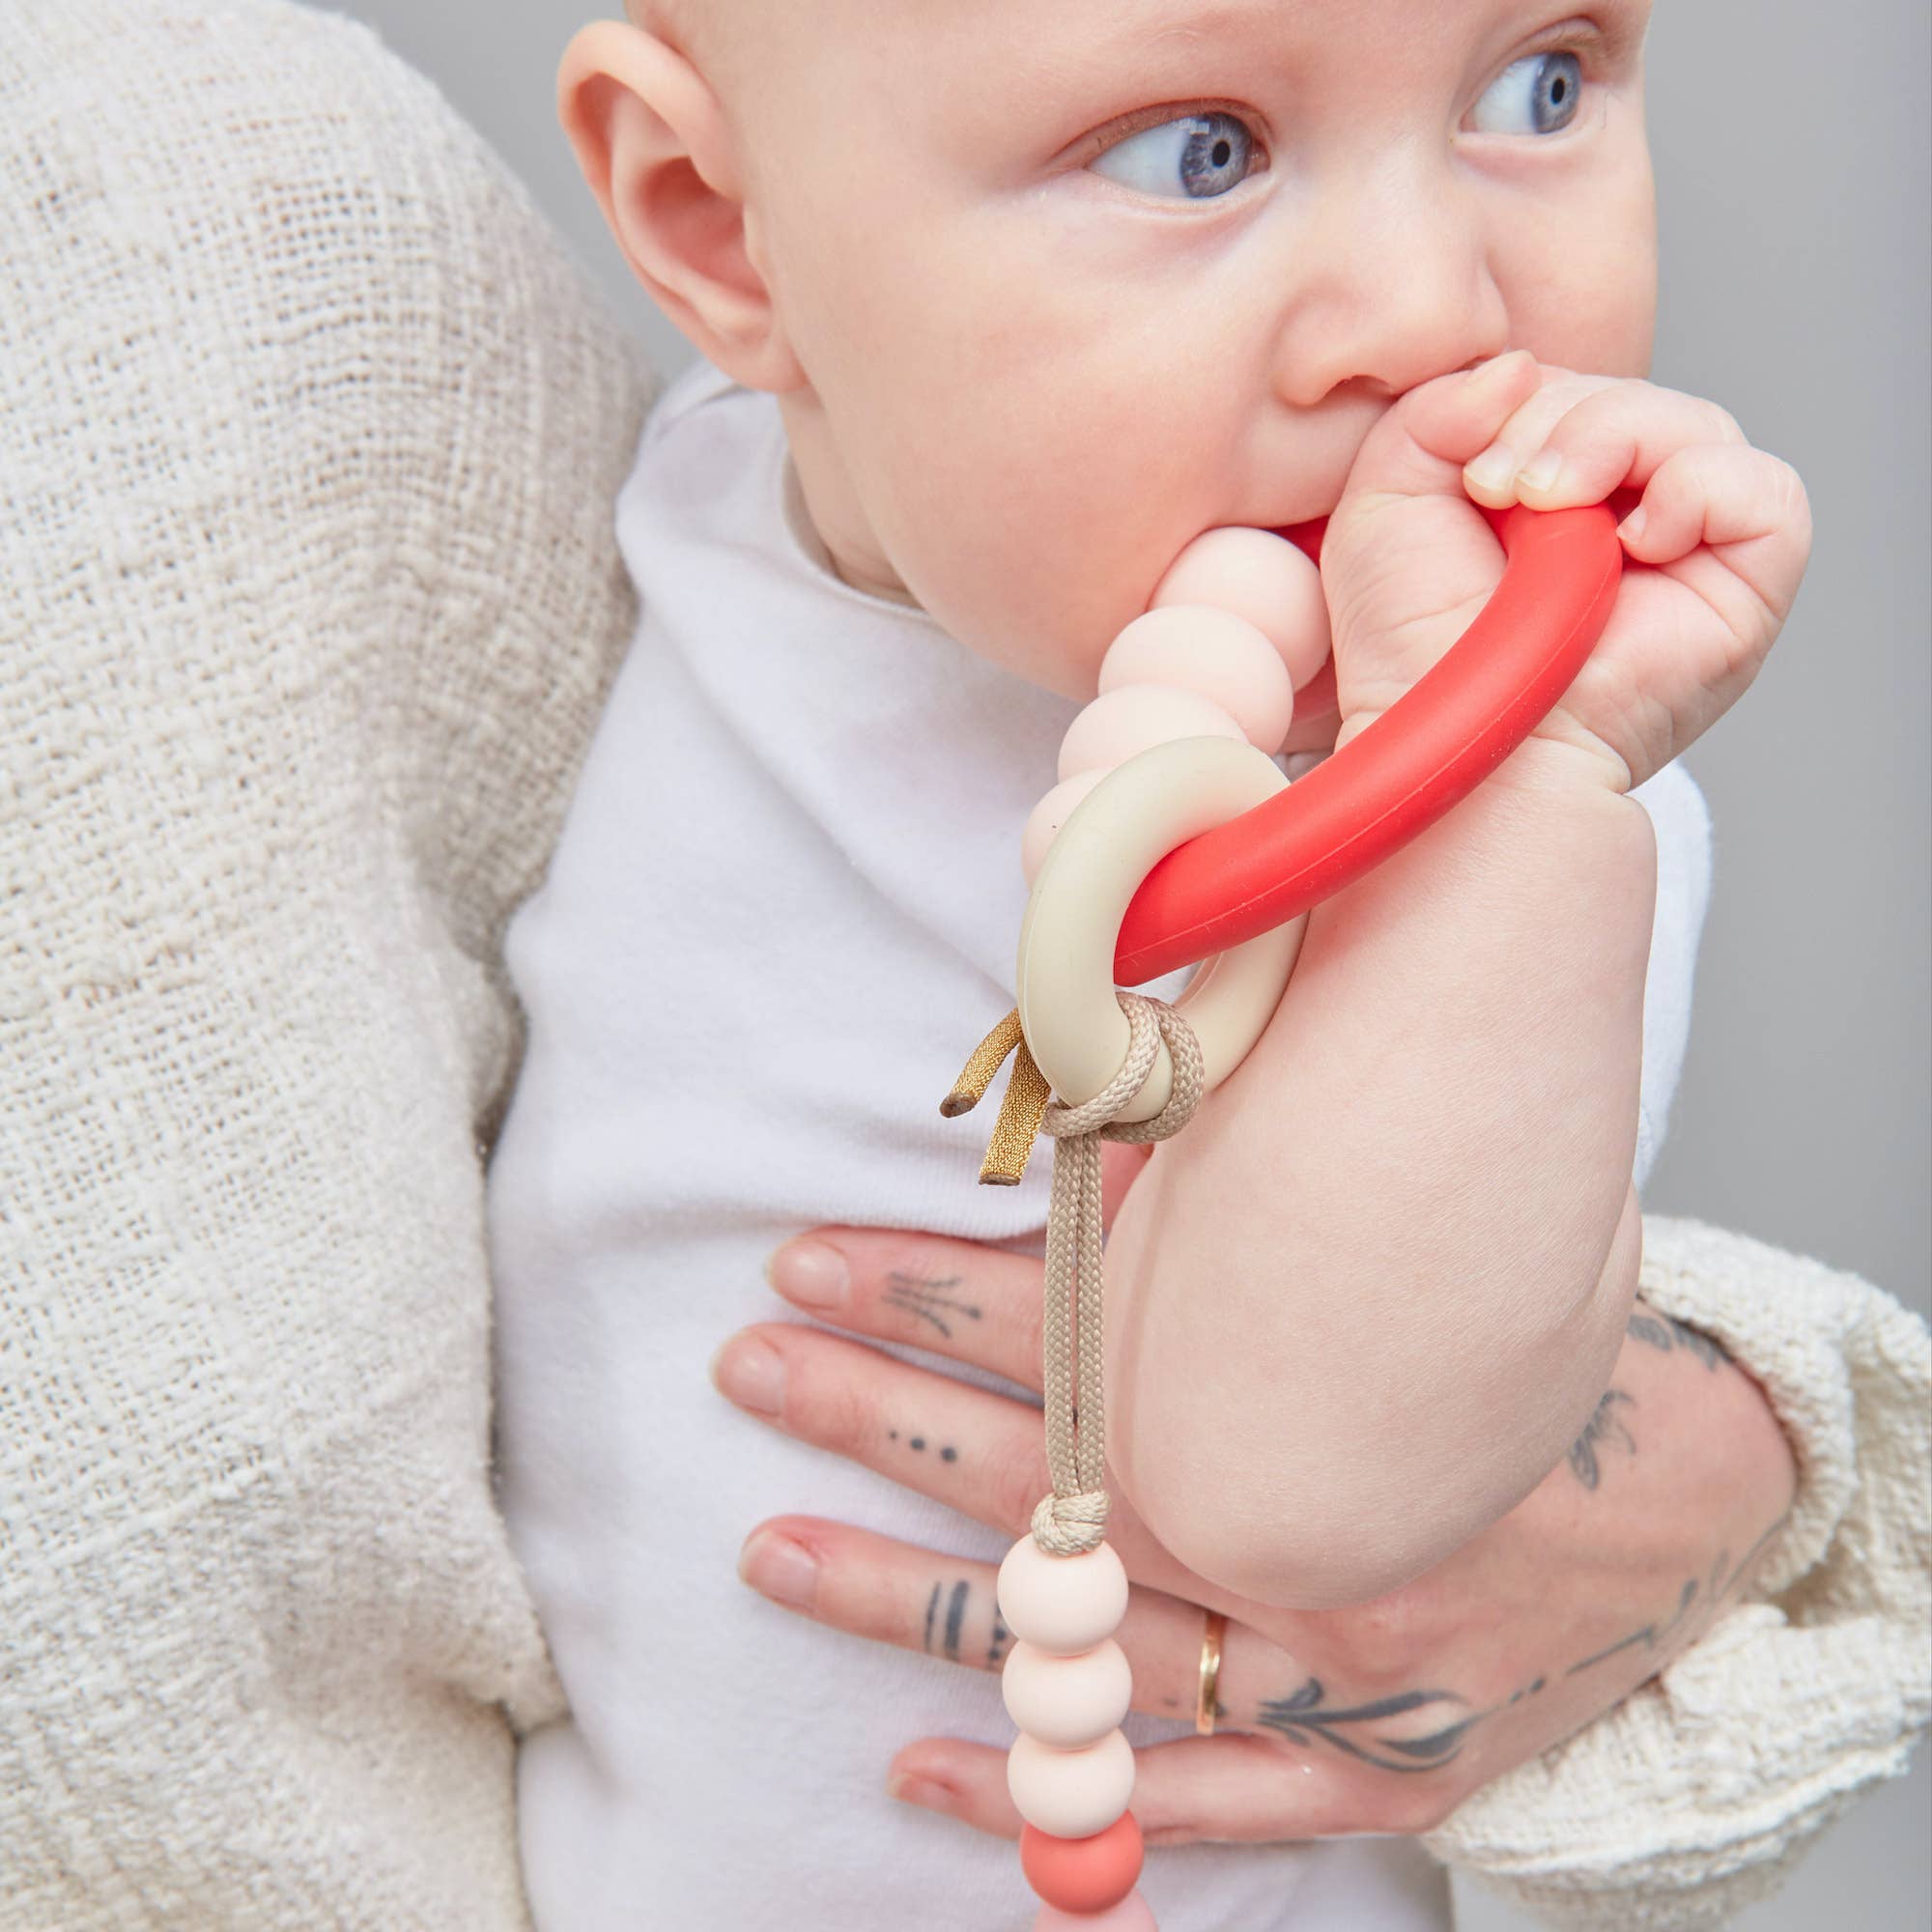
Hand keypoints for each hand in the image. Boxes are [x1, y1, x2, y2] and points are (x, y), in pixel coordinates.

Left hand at [709, 1172, 1796, 1844]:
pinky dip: (1037, 1789)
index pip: (1070, 1330)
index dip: (921, 1289)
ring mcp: (1326, 1679)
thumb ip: (1276, 1193)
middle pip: (1039, 1477)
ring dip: (904, 1596)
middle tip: (751, 1364)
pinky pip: (1172, 1803)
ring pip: (1071, 1648)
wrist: (1729, 1502)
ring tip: (770, 1545)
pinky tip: (914, 1764)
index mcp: (1313, 1394)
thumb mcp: (1430, 1241)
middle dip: (873, 1413)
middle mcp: (1304, 1543)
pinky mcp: (1365, 1773)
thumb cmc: (1566, 1351)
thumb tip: (1109, 1104)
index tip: (802, 1254)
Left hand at [1321, 350, 1812, 793]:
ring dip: (1608, 441)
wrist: (1452, 736)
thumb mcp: (1387, 498)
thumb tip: (1520, 366)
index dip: (1518, 404)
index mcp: (1550, 488)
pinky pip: (1761, 489)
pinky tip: (1632, 542)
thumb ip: (1436, 408)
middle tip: (1496, 490)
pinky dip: (1695, 490)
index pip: (1565, 387)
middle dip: (1555, 421)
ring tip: (1548, 508)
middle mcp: (1628, 509)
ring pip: (1690, 423)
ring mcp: (1693, 544)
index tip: (1466, 473)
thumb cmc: (1412, 645)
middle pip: (1626, 395)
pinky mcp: (1748, 580)